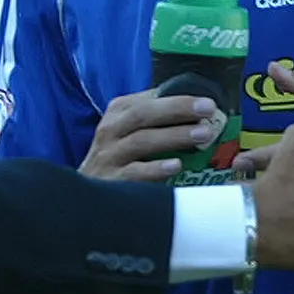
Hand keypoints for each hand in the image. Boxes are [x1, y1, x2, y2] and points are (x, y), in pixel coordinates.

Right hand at [83, 91, 223, 181]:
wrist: (85, 195)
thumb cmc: (117, 157)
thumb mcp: (128, 131)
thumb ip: (154, 118)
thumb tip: (197, 109)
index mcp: (118, 112)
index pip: (149, 99)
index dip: (179, 98)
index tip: (206, 101)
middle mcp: (111, 130)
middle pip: (144, 114)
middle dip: (178, 109)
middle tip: (208, 110)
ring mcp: (109, 156)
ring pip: (141, 141)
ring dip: (174, 136)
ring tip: (203, 135)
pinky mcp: (111, 181)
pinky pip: (134, 172)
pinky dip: (155, 168)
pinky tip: (176, 165)